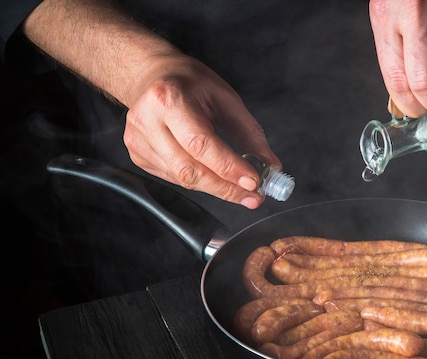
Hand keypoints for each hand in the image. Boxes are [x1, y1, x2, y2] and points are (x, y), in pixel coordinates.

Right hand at [23, 0, 278, 209]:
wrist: (150, 76)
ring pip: (183, 179)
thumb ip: (249, 133)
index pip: (201, 143)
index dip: (229, 167)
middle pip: (189, 169)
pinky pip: (174, 179)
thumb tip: (270, 166)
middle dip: (226, 188)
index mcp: (169, 99)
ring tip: (241, 190)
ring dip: (216, 189)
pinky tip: (213, 176)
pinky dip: (199, 182)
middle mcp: (148, 121)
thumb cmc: (189, 83)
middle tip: (254, 197)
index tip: (255, 182)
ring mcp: (138, 141)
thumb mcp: (225, 98)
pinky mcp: (138, 156)